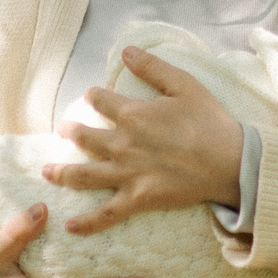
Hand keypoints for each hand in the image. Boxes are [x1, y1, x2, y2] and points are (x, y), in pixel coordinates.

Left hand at [47, 46, 245, 234]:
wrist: (230, 162)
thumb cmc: (210, 121)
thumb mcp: (184, 84)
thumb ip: (153, 67)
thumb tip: (126, 51)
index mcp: (132, 113)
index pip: (99, 100)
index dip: (94, 96)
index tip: (93, 97)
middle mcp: (122, 144)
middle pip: (84, 136)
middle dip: (71, 131)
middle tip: (64, 130)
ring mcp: (127, 174)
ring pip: (84, 174)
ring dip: (62, 173)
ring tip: (47, 171)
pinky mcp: (138, 199)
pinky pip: (107, 214)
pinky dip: (88, 222)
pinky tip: (71, 227)